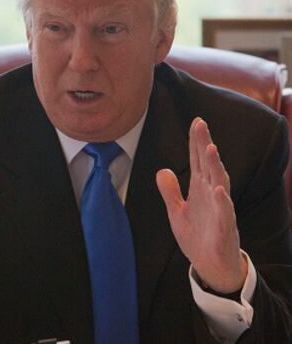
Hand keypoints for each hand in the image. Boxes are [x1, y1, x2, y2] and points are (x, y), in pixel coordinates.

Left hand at [156, 118, 246, 293]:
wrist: (211, 266)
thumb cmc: (198, 237)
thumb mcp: (177, 212)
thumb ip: (170, 192)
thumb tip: (162, 170)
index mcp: (199, 190)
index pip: (197, 161)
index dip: (196, 142)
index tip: (196, 121)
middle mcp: (211, 195)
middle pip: (209, 166)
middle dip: (205, 145)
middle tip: (201, 124)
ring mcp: (220, 210)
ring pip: (219, 183)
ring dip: (215, 166)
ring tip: (210, 148)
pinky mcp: (224, 228)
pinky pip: (225, 213)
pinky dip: (222, 201)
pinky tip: (218, 189)